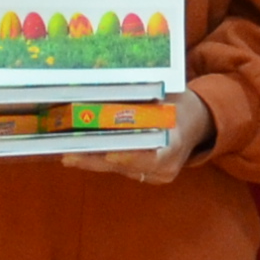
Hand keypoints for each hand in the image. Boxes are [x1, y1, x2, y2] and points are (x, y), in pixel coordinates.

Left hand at [78, 87, 215, 184]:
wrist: (196, 124)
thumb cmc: (179, 104)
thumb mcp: (167, 95)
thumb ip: (142, 96)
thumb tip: (106, 82)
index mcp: (176, 143)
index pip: (154, 157)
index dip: (131, 157)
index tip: (110, 153)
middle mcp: (166, 166)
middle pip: (126, 166)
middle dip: (95, 159)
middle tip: (68, 153)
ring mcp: (155, 175)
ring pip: (117, 169)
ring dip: (91, 159)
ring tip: (63, 150)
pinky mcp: (144, 176)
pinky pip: (118, 169)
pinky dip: (98, 159)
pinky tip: (75, 152)